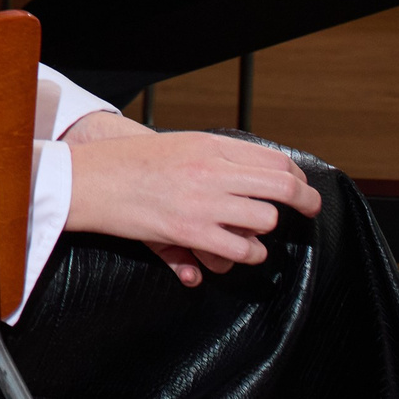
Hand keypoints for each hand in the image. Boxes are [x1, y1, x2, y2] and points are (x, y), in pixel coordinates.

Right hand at [64, 116, 321, 286]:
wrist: (88, 180)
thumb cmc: (127, 163)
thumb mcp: (176, 144)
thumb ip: (215, 156)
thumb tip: (253, 169)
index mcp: (209, 145)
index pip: (274, 159)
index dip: (296, 177)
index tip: (302, 188)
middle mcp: (212, 171)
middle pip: (281, 186)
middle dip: (305, 201)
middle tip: (309, 209)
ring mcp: (203, 202)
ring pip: (266, 219)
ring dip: (265, 229)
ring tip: (253, 232)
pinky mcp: (191, 232)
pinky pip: (242, 250)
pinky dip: (248, 254)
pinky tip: (238, 250)